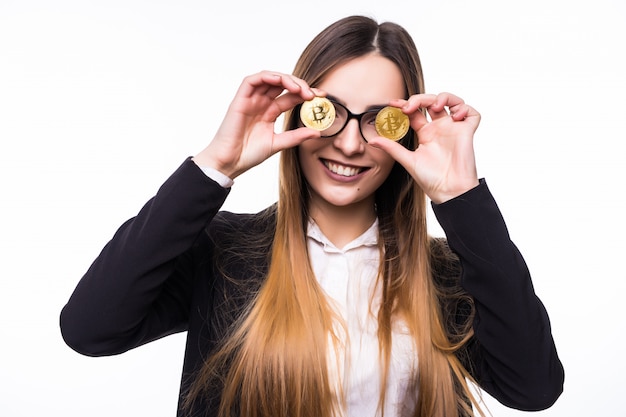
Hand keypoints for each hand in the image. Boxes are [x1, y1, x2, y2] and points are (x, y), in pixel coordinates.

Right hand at [193, 71, 321, 178]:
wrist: (230, 162)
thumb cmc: (249, 154)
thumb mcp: (278, 144)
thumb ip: (296, 136)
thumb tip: (317, 132)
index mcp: (270, 112)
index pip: (291, 96)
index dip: (306, 93)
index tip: (322, 97)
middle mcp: (261, 103)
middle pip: (282, 84)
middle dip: (299, 85)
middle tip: (312, 94)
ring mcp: (251, 100)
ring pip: (269, 78)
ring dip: (286, 79)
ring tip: (299, 89)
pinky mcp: (240, 99)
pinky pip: (252, 80)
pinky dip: (267, 77)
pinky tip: (280, 81)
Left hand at [368, 92, 479, 203]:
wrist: (448, 191)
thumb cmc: (431, 179)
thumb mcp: (408, 160)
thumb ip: (392, 148)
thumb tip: (372, 141)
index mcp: (425, 133)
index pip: (415, 112)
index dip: (405, 104)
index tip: (393, 103)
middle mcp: (439, 128)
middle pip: (431, 102)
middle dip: (421, 98)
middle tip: (410, 106)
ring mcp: (453, 129)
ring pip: (452, 102)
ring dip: (444, 97)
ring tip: (436, 106)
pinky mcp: (467, 132)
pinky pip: (472, 113)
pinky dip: (465, 108)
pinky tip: (455, 115)